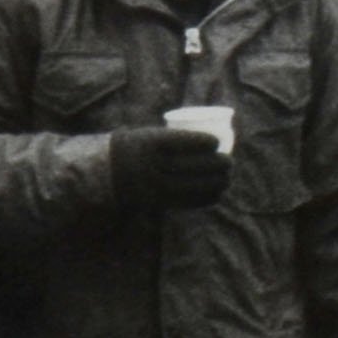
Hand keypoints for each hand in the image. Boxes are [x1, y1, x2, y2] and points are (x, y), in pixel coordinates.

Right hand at [110, 126, 231, 210]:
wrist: (107, 172)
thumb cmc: (141, 148)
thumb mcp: (152, 135)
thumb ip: (177, 138)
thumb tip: (217, 138)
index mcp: (149, 142)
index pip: (183, 141)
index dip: (205, 142)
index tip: (217, 142)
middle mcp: (149, 164)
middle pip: (192, 166)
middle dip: (217, 165)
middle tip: (229, 162)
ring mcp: (151, 186)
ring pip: (191, 185)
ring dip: (215, 183)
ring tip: (228, 178)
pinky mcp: (154, 202)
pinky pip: (183, 202)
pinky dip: (203, 198)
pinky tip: (217, 194)